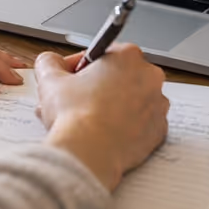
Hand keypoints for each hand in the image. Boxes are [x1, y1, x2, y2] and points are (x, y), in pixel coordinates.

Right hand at [35, 45, 168, 191]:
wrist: (89, 154)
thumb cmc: (74, 115)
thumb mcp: (49, 78)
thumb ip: (50, 61)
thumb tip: (53, 62)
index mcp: (127, 56)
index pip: (101, 54)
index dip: (80, 66)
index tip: (70, 78)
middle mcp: (150, 77)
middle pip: (118, 76)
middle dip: (97, 86)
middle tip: (75, 100)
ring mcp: (158, 106)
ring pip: (130, 100)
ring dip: (111, 106)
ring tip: (86, 120)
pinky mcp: (159, 131)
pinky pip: (140, 124)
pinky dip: (124, 126)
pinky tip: (103, 133)